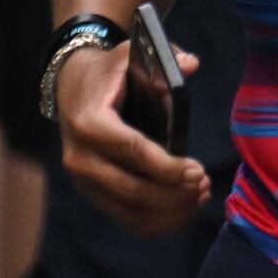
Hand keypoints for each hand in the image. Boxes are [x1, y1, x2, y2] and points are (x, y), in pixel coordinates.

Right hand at [52, 37, 212, 235]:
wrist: (72, 88)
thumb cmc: (110, 73)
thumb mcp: (129, 55)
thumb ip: (163, 58)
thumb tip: (191, 64)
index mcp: (90, 123)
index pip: (133, 153)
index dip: (168, 168)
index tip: (198, 170)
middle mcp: (81, 158)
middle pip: (133, 190)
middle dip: (174, 194)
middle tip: (205, 184)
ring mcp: (84, 181)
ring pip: (131, 213)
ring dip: (171, 212)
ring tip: (200, 195)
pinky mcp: (93, 194)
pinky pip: (127, 221)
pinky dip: (159, 222)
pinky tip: (185, 209)